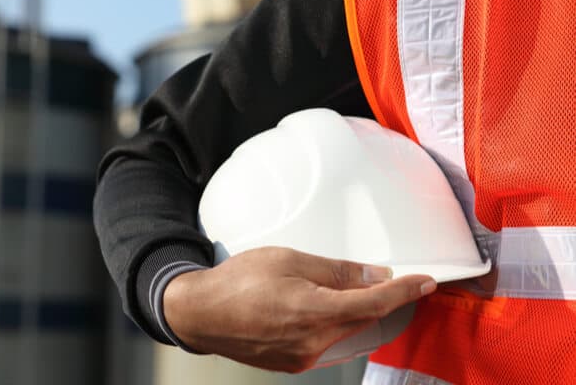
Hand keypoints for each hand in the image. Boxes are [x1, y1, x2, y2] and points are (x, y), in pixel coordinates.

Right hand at [163, 247, 435, 372]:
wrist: (199, 313)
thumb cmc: (235, 282)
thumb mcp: (288, 260)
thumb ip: (336, 270)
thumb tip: (374, 275)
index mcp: (313, 311)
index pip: (374, 303)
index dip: (404, 292)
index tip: (425, 283)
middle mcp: (312, 341)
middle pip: (362, 319)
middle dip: (377, 299)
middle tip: (384, 279)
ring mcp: (302, 357)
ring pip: (344, 331)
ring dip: (351, 312)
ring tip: (331, 290)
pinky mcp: (292, 364)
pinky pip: (325, 343)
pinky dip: (329, 325)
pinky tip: (311, 308)